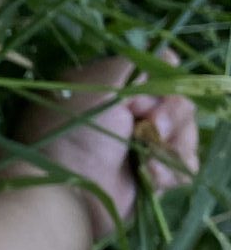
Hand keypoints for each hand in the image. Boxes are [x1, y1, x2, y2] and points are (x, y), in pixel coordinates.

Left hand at [14, 54, 199, 243]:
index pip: (159, 75)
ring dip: (173, 143)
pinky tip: (151, 175)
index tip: (150, 94)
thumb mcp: (99, 82)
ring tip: (149, 158)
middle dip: (170, 115)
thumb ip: (135, 65)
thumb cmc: (75, 131)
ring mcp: (139, 147)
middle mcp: (126, 115)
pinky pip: (182, 166)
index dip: (163, 83)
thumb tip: (167, 58)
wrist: (65, 191)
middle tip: (150, 127)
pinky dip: (171, 170)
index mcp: (111, 90)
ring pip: (184, 133)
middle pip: (178, 103)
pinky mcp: (149, 177)